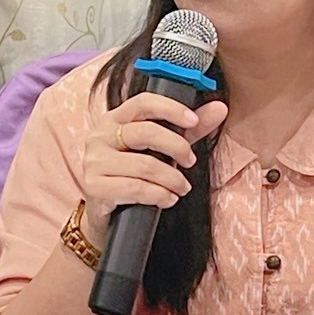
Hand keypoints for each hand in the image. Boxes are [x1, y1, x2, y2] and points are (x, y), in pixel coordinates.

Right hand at [81, 94, 228, 239]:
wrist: (107, 211)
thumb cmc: (135, 173)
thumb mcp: (162, 148)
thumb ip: (189, 130)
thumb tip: (219, 108)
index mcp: (115, 119)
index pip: (143, 103)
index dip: (170, 108)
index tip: (193, 121)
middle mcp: (100, 136)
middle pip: (146, 133)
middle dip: (177, 147)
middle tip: (190, 161)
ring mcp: (94, 161)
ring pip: (145, 165)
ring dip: (172, 179)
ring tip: (182, 188)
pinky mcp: (94, 186)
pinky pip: (136, 188)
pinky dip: (159, 195)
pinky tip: (167, 199)